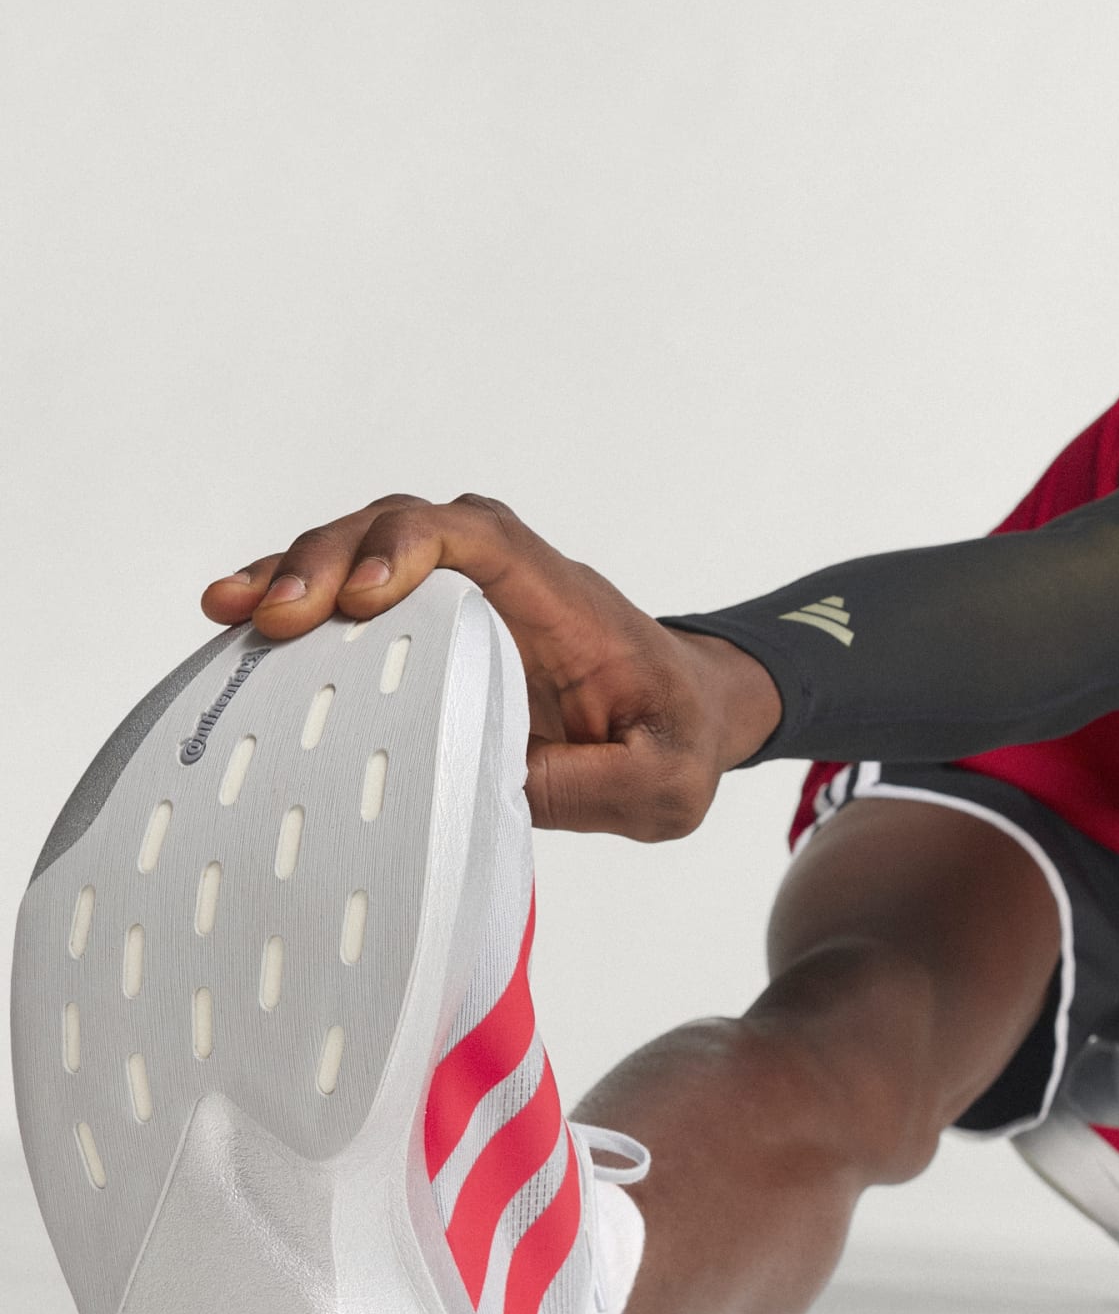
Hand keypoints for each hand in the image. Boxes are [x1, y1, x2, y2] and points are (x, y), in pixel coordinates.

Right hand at [200, 493, 779, 839]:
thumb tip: (492, 785)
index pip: (485, 539)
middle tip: (273, 616)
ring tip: (232, 613)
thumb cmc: (679, 740)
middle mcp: (507, 579)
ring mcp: (465, 596)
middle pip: (407, 528)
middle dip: (333, 558)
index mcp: (566, 600)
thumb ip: (592, 784)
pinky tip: (238, 631)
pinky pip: (358, 597)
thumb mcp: (662, 782)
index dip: (416, 545)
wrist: (691, 720)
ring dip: (297, 573)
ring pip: (368, 549)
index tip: (365, 594)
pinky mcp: (434, 628)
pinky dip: (301, 606)